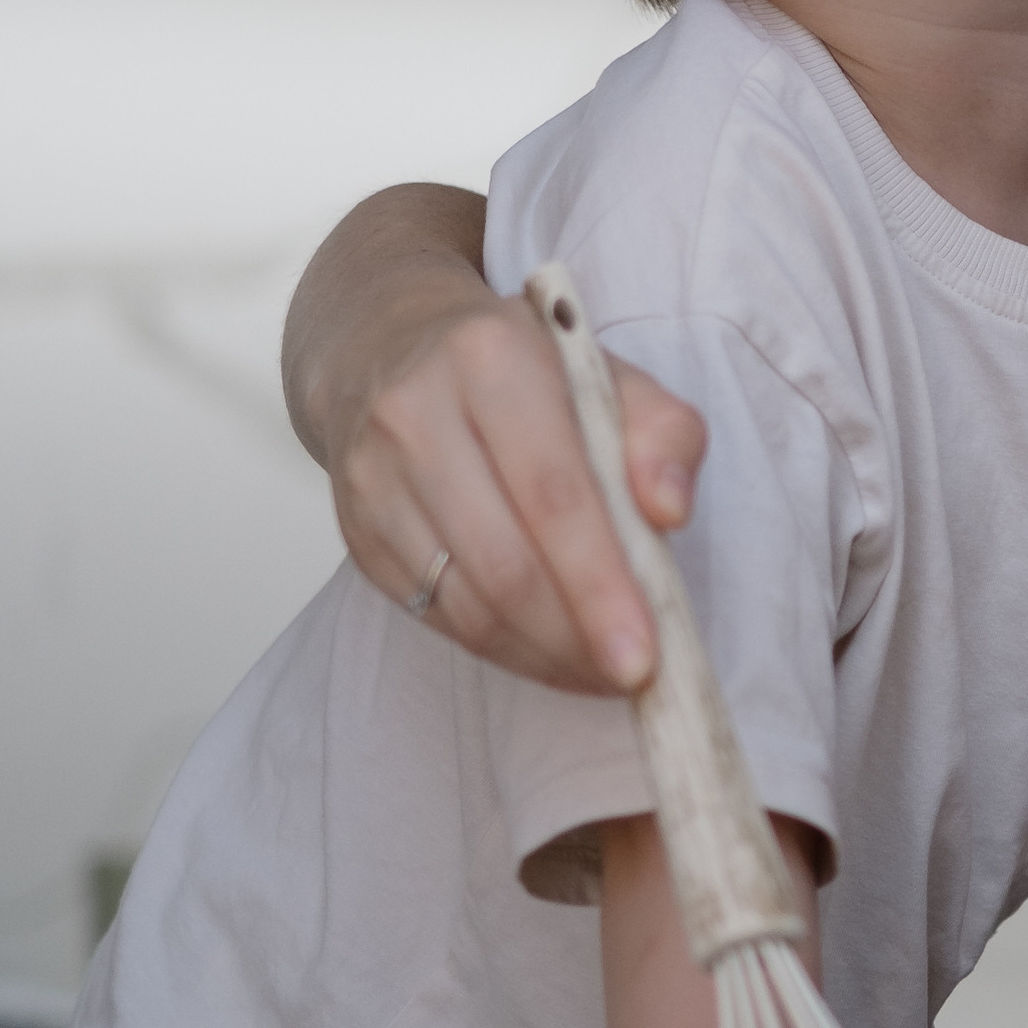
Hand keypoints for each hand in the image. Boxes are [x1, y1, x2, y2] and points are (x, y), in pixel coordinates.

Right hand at [332, 291, 706, 694]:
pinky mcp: (357, 533)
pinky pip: (438, 616)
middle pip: (505, 561)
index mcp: (492, 360)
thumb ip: (663, 435)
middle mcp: (417, 415)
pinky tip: (551, 654)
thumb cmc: (523, 371)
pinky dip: (505, 649)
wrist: (389, 350)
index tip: (647, 652)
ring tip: (602, 670)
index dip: (600, 581)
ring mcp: (374, 479)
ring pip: (467, 602)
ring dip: (545, 654)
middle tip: (634, 677)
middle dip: (577, 636)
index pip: (553, 491)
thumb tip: (670, 511)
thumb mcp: (608, 375)